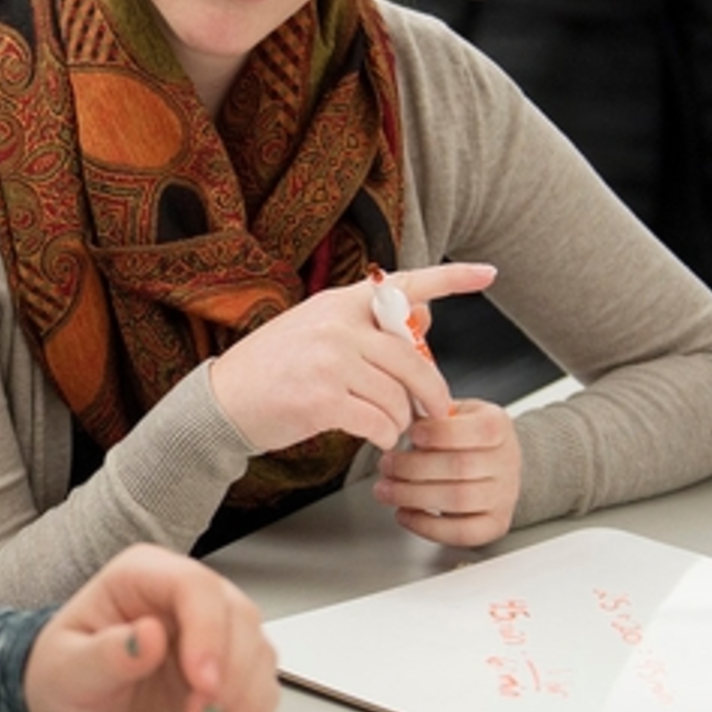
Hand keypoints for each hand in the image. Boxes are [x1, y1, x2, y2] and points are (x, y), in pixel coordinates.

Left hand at [24, 544, 277, 711]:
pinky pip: (262, 683)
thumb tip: (146, 635)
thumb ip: (105, 654)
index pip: (193, 586)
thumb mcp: (68, 671)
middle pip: (237, 615)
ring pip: (257, 648)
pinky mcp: (227, 663)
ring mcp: (210, 627)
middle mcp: (182, 594)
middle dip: (230, 673)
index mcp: (141, 575)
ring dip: (243, 698)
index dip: (207, 632)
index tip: (203, 682)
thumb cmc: (64, 678)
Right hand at [209, 263, 496, 450]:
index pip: (404, 284)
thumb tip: (421, 323)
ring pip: (397, 396)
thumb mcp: (317, 332)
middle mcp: (337, 325)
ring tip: (388, 429)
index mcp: (339, 303)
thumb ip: (364, 329)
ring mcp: (330, 361)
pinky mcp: (322, 399)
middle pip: (413, 359)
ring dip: (400, 421)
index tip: (488, 272)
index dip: (451, 278)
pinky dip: (383, 435)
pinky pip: (378, 421)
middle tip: (436, 411)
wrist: (222, 402)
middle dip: (432, 392)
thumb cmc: (271, 370)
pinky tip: (375, 438)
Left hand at [372, 398, 522, 546]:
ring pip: (459, 501)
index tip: (411, 434)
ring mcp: (504, 496)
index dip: (440, 433)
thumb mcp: (454, 412)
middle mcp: (507, 461)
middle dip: (413, 467)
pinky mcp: (495, 524)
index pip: (479, 430)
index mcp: (499, 426)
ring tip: (386, 490)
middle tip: (386, 465)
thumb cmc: (465, 436)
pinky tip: (405, 513)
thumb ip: (432, 411)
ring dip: (413, 496)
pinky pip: (463, 532)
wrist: (492, 461)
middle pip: (461, 467)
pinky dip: (428, 526)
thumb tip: (400, 413)